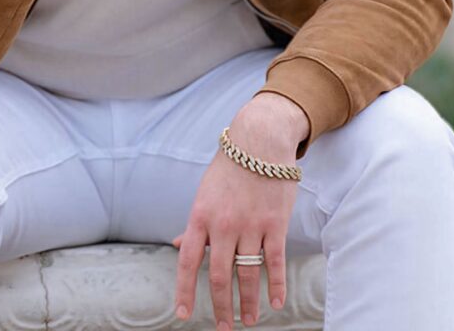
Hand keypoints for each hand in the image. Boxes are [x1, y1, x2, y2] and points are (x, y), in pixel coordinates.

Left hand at [173, 95, 307, 327]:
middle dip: (221, 306)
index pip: (188, 261)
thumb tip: (177, 244)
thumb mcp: (205, 193)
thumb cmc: (229, 168)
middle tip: (224, 327)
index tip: (183, 314)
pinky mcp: (275, 224)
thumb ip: (195, 224)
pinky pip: (274, 262)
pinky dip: (276, 286)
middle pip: (219, 275)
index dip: (184, 290)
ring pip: (247, 274)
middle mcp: (223, 224)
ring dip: (248, 302)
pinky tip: (275, 303)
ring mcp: (250, 225)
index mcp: (201, 215)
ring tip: (248, 321)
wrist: (259, 140)